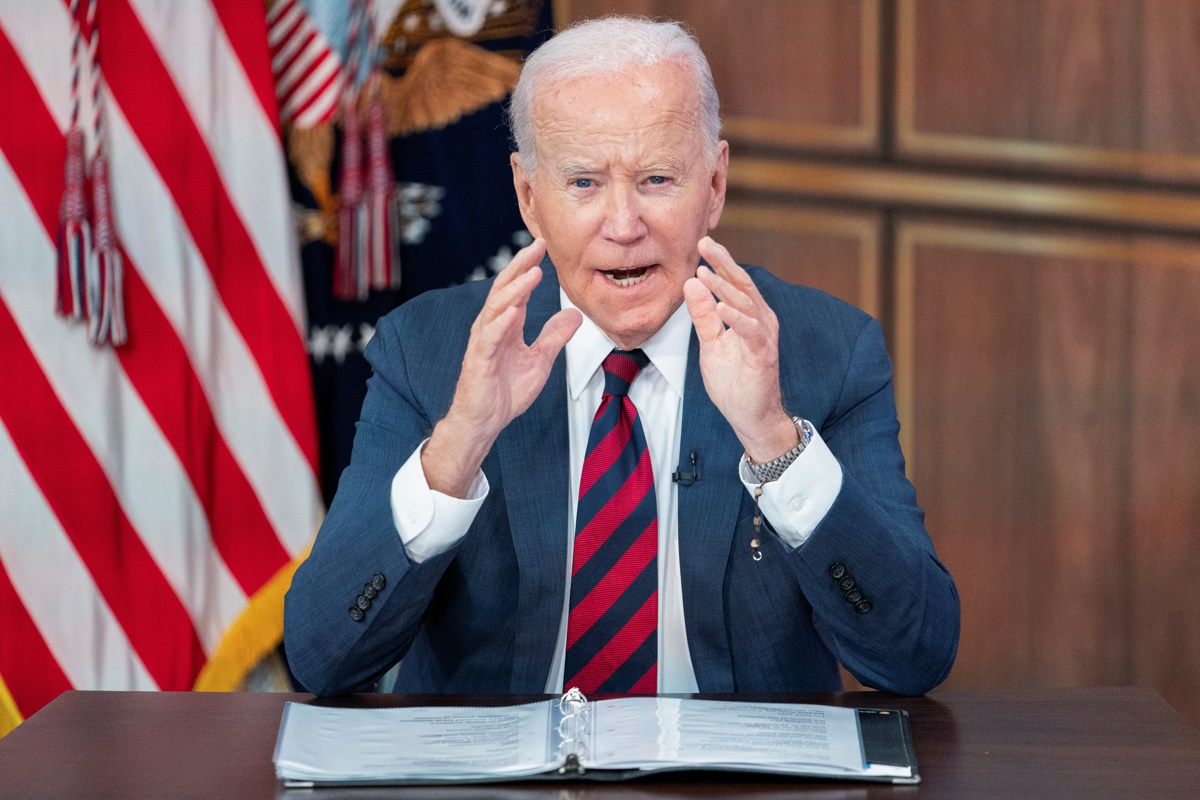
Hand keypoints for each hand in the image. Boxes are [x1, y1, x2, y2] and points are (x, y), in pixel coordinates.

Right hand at [423, 238, 581, 496]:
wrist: (484, 421)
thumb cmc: (505, 391)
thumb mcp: (540, 360)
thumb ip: (554, 336)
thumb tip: (575, 315)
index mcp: (507, 324)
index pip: (519, 288)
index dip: (530, 266)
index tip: (545, 246)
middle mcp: (492, 326)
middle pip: (505, 288)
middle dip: (521, 265)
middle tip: (538, 245)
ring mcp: (484, 341)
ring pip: (497, 307)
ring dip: (516, 289)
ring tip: (533, 271)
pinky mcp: (478, 360)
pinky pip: (489, 337)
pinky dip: (501, 322)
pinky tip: (514, 311)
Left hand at [683, 237, 797, 463]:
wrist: (750, 415)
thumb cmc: (735, 381)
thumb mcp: (710, 343)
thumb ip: (703, 315)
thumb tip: (692, 283)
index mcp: (749, 314)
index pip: (733, 282)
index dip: (719, 262)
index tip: (701, 242)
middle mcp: (761, 319)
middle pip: (742, 284)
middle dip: (723, 262)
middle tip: (704, 243)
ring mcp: (764, 335)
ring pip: (746, 303)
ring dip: (725, 287)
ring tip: (705, 271)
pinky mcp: (764, 354)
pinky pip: (751, 331)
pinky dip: (736, 317)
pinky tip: (721, 306)